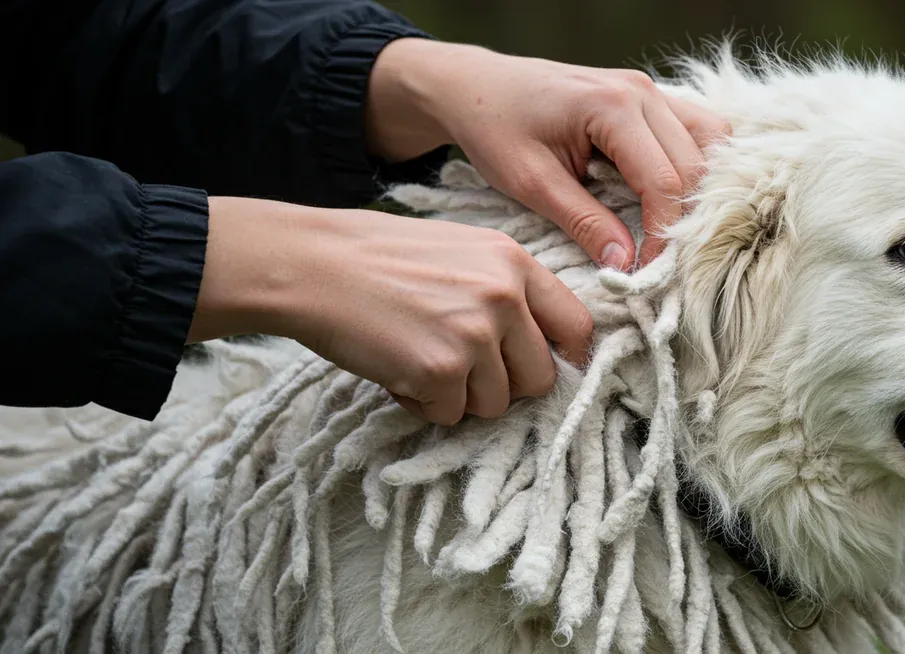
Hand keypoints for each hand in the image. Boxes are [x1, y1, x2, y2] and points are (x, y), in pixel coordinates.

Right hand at [188, 197, 592, 424]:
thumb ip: (505, 289)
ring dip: (461, 397)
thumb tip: (538, 343)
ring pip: (496, 404)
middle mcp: (504, 298)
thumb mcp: (461, 251)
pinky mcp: (441, 372)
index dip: (567, 357)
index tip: (549, 369)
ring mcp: (475, 336)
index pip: (577, 326)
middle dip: (505, 385)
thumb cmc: (379, 257)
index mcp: (515, 263)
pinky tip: (397, 368)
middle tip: (462, 368)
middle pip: (541, 378)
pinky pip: (450, 415)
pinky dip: (423, 403)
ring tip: (420, 359)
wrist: (313, 265)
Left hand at [366, 39, 730, 269]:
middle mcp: (642, 91)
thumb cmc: (495, 129)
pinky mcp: (649, 97)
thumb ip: (582, 222)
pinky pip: (697, 129)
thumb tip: (624, 265)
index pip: (665, 181)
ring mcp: (650, 89)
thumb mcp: (531, 183)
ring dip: (701, 188)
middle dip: (687, 217)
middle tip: (663, 259)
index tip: (646, 272)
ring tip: (673, 229)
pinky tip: (675, 197)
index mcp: (612, 107)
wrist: (476, 87)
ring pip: (712, 141)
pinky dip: (697, 165)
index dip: (663, 234)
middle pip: (697, 164)